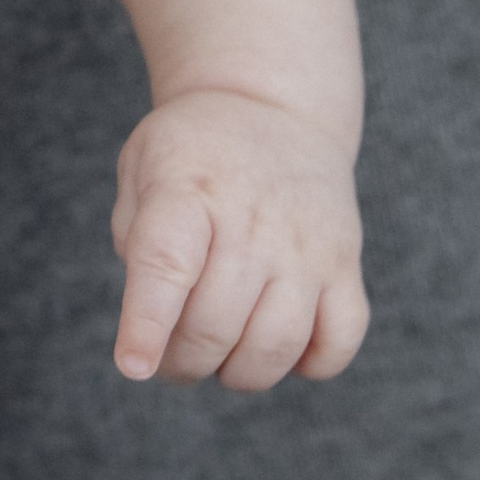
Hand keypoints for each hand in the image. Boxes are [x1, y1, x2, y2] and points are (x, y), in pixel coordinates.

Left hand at [110, 88, 366, 390]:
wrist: (272, 106)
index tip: (133, 366)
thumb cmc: (193, 152)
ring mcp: (306, 244)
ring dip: (237, 373)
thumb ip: (133, 241)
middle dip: (180, 363)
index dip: (147, 324)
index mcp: (188, 190)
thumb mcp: (141, 168)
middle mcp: (253, 219)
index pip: (167, 265)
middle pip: (214, 325)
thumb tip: (150, 325)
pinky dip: (307, 365)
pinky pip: (338, 344)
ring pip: (274, 347)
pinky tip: (277, 342)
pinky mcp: (346, 263)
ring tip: (219, 355)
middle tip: (170, 358)